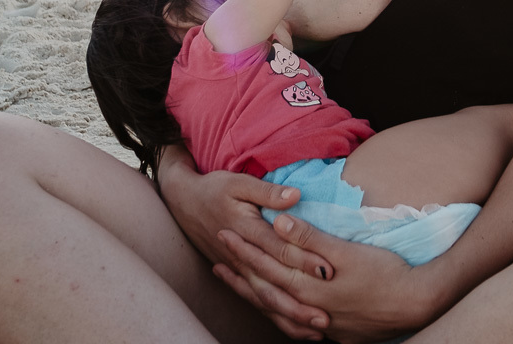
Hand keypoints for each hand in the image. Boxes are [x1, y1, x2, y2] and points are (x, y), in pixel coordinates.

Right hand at [156, 149, 335, 335]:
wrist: (184, 202)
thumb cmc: (215, 189)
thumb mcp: (239, 183)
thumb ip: (268, 192)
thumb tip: (295, 195)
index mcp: (247, 231)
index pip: (279, 249)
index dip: (303, 260)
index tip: (328, 270)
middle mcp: (243, 257)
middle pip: (273, 285)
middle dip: (298, 304)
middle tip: (325, 317)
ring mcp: (240, 270)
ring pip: (264, 299)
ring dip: (289, 317)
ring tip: (315, 331)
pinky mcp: (239, 275)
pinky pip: (256, 301)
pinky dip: (274, 316)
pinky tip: (294, 326)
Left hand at [217, 214, 434, 342]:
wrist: (418, 304)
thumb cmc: (387, 273)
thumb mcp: (348, 252)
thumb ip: (312, 238)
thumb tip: (278, 223)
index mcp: (310, 287)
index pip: (267, 265)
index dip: (245, 249)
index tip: (225, 233)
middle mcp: (309, 310)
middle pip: (266, 290)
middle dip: (241, 271)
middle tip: (218, 257)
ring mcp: (322, 325)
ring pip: (278, 310)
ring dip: (255, 294)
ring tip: (237, 281)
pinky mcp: (336, 333)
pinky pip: (296, 325)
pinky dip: (280, 315)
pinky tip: (278, 311)